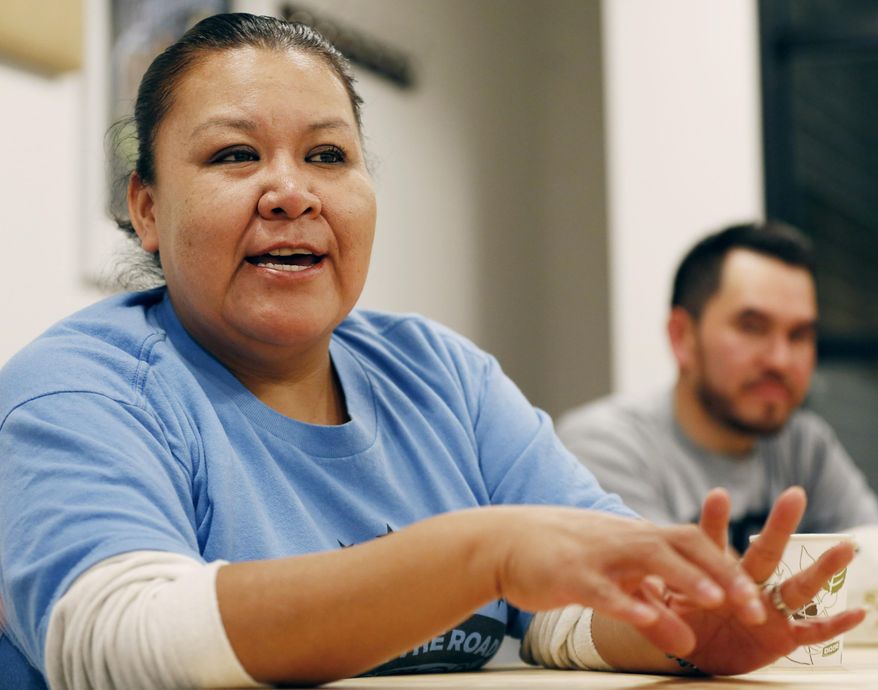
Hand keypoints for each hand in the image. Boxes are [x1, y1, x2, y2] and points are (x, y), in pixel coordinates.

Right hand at [493, 505, 761, 630]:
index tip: (759, 600)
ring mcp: (599, 554)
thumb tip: (688, 637)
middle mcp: (625, 540)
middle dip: (722, 573)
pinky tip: (643, 618)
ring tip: (715, 600)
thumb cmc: (564, 558)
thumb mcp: (614, 583)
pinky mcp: (570, 573)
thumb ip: (651, 607)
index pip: (694, 545)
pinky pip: (602, 587)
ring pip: (648, 557)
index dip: (729, 569)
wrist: (507, 541)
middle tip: (753, 606)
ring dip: (685, 577)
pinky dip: (625, 602)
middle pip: (683, 546)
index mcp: (638, 539)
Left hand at [648, 487, 863, 674]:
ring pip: (797, 587)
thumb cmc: (678, 615)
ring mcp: (768, 608)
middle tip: (794, 494)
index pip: (711, 544)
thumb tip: (640, 583)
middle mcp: (747, 583)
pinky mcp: (782, 636)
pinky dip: (834, 624)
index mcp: (714, 570)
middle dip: (779, 526)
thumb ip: (653, 595)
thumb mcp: (660, 602)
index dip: (715, 523)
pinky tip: (858, 613)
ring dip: (822, 569)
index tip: (716, 495)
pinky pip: (811, 632)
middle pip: (765, 552)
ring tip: (845, 547)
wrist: (692, 651)